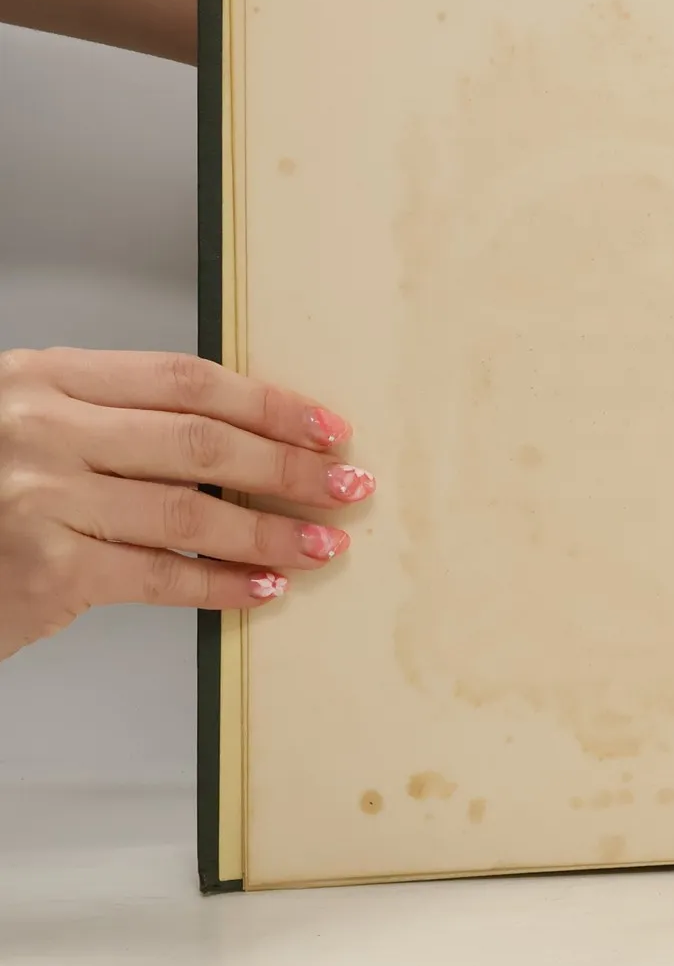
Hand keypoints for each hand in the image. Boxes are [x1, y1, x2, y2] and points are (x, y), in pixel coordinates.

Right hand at [0, 349, 373, 660]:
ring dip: (272, 532)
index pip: (185, 379)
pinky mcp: (45, 569)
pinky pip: (160, 575)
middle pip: (199, 442)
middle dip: (288, 467)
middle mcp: (41, 429)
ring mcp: (40, 498)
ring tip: (323, 543)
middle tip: (348, 485)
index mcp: (46, 377)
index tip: (327, 427)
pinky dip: (222, 584)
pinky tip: (263, 588)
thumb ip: (116, 419)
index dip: (268, 403)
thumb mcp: (34, 424)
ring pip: (191, 513)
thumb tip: (246, 439)